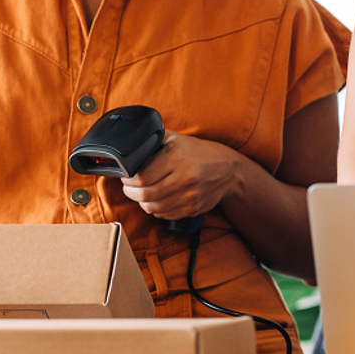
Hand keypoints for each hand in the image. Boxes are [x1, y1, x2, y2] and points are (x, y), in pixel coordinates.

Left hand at [120, 130, 241, 220]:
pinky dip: (156, 209)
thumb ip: (153, 139)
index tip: (126, 175)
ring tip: (141, 192)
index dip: (128, 179)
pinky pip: (165, 215)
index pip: (142, 176)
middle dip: (130, 192)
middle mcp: (184, 178)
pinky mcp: (192, 209)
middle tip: (129, 186)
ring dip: (142, 201)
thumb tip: (130, 146)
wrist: (228, 169)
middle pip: (145, 194)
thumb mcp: (176, 139)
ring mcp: (189, 196)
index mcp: (177, 158)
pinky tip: (157, 199)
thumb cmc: (198, 152)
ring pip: (153, 208)